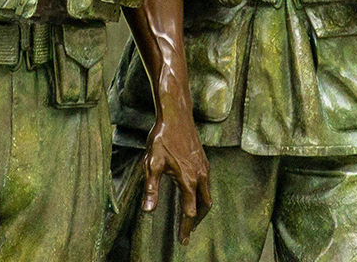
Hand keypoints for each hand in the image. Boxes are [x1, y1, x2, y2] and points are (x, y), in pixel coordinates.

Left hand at [141, 116, 212, 244]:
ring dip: (201, 208)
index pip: (190, 211)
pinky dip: (202, 195)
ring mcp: (205, 168)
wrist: (176, 116)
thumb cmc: (162, 138)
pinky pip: (207, 184)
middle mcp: (201, 176)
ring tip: (191, 217)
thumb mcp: (152, 163)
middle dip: (196, 220)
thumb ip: (151, 188)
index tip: (183, 240)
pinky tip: (193, 194)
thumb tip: (148, 211)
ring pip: (208, 195)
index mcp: (188, 180)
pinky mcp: (204, 161)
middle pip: (204, 206)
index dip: (186, 228)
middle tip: (187, 231)